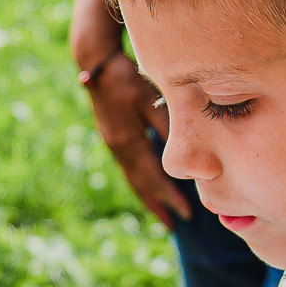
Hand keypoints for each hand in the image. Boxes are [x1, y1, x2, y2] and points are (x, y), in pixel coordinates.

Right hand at [79, 51, 192, 226]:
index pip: (153, 176)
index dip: (169, 195)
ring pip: (131, 177)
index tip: (186, 213)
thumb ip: (167, 125)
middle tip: (173, 225)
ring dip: (147, 195)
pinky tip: (147, 183)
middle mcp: (118, 146)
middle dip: (157, 204)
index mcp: (128, 140)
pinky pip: (127, 165)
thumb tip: (189, 153)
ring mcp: (111, 142)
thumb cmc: (127, 75)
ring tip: (160, 212)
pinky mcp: (110, 135)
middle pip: (139, 183)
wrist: (96, 61)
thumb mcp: (149, 99)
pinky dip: (139, 179)